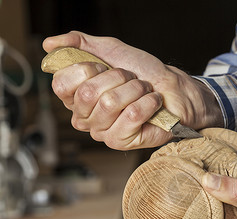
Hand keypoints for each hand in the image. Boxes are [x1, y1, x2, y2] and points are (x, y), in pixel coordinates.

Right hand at [42, 31, 222, 149]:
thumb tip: (50, 44)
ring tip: (144, 90)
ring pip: (110, 103)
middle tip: (131, 79)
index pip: (61, 84)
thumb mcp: (110, 50)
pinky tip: (152, 103)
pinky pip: (131, 115)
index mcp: (76, 96)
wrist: (173, 88)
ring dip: (135, 89)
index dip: (86, 69)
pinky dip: (147, 102)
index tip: (104, 66)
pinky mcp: (121, 142)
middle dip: (117, 77)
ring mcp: (102, 131)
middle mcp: (84, 117)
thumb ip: (79, 44)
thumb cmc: (143, 72)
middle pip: (87, 93)